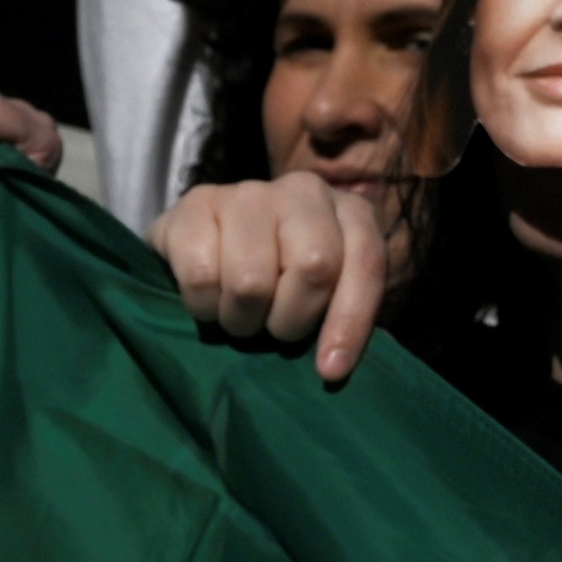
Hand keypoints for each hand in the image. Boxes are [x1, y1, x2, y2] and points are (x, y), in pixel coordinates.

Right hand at [155, 171, 397, 383]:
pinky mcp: (196, 202)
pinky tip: (208, 297)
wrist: (206, 247)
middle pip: (314, 265)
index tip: (330, 369)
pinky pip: (200, 275)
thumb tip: (333, 366)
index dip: (350, 321)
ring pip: (251, 280)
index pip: (366, 262)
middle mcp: (304, 191)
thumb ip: (341, 314)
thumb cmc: (281, 282)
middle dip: (290, 318)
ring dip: (241, 318)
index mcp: (350, 211)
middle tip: (272, 327)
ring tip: (238, 312)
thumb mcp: (326, 296)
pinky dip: (203, 304)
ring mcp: (249, 191)